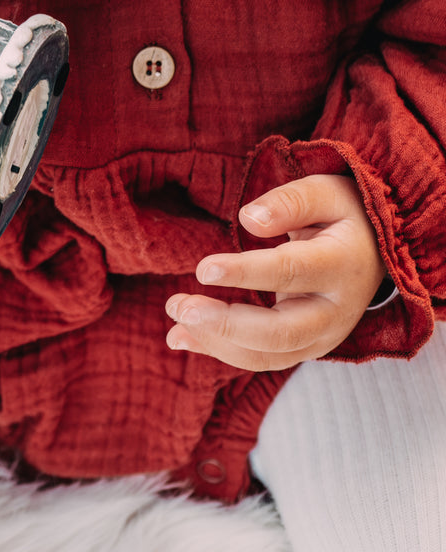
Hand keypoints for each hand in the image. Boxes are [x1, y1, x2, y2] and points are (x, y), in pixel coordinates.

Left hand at [164, 174, 385, 370]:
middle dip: (225, 325)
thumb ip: (290, 202)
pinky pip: (262, 359)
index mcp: (343, 264)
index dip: (245, 272)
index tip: (202, 268)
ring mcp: (324, 336)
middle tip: (179, 307)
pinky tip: (180, 337)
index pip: (292, 272)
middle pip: (280, 332)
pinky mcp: (306, 348)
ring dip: (215, 342)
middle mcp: (337, 311)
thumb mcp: (326, 192)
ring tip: (174, 319)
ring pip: (268, 355)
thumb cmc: (344, 215)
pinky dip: (219, 352)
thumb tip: (248, 219)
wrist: (376, 252)